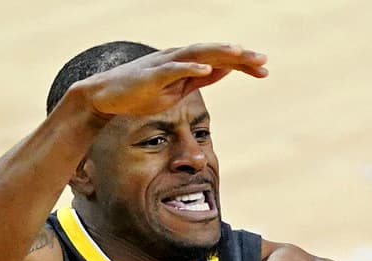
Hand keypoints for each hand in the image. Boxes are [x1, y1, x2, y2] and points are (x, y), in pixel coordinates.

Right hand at [79, 44, 268, 118]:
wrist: (106, 96)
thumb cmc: (142, 93)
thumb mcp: (177, 88)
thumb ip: (199, 78)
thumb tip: (222, 70)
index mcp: (186, 63)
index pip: (219, 60)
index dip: (242, 64)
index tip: (265, 71)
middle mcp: (177, 57)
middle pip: (213, 52)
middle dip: (239, 56)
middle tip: (264, 60)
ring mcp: (164, 64)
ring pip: (196, 54)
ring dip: (220, 53)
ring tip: (241, 54)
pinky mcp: (151, 74)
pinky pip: (173, 69)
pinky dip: (191, 67)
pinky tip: (208, 68)